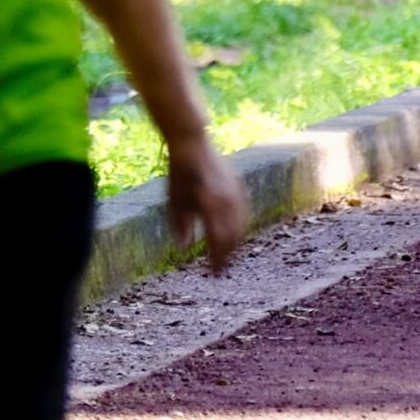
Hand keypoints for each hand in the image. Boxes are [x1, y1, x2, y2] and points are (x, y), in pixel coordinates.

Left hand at [165, 132, 247, 273]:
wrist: (193, 144)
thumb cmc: (180, 173)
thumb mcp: (174, 200)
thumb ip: (180, 225)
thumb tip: (184, 248)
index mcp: (211, 204)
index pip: (218, 240)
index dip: (217, 259)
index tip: (214, 274)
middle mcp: (227, 200)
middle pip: (233, 235)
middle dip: (227, 255)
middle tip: (219, 270)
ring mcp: (236, 192)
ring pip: (241, 225)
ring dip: (235, 243)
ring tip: (227, 256)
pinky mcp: (239, 187)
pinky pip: (244, 213)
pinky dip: (240, 228)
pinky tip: (234, 235)